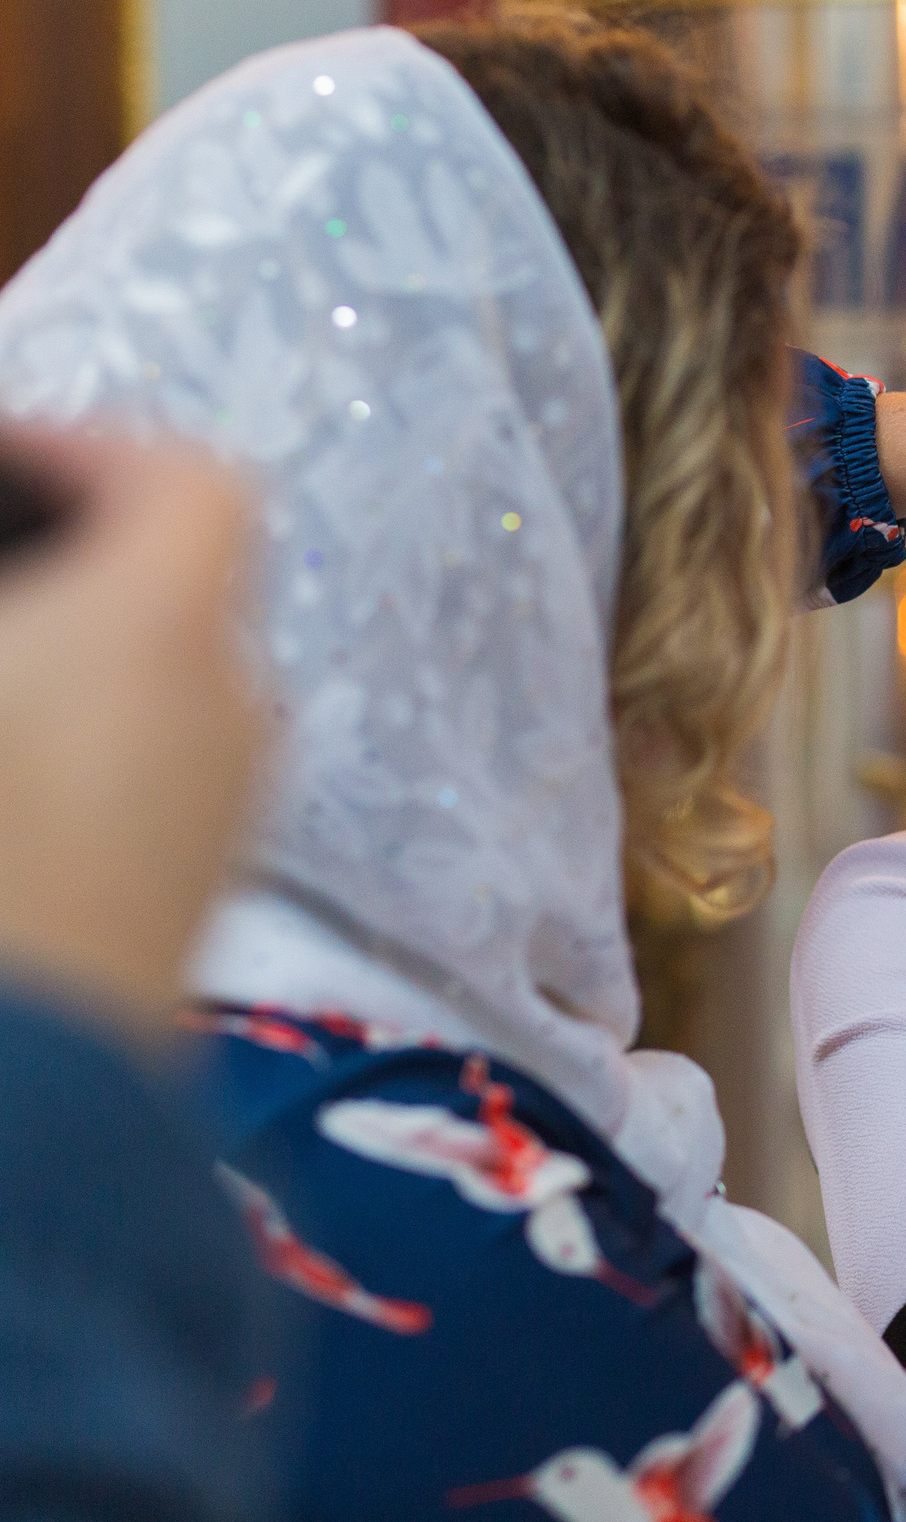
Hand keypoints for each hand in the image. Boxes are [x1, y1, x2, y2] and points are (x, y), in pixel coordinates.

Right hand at [0, 427, 262, 1033]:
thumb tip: (29, 632)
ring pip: (151, 704)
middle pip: (170, 594)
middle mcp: (228, 711)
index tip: (0, 468)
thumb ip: (22, 609)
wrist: (16, 1106)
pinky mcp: (181, 913)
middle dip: (57, 578)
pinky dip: (66, 768)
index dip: (89, 454)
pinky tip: (6, 818)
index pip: (190, 488)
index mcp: (166, 626)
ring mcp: (218, 821)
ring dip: (57, 683)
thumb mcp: (1, 671)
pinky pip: (135, 794)